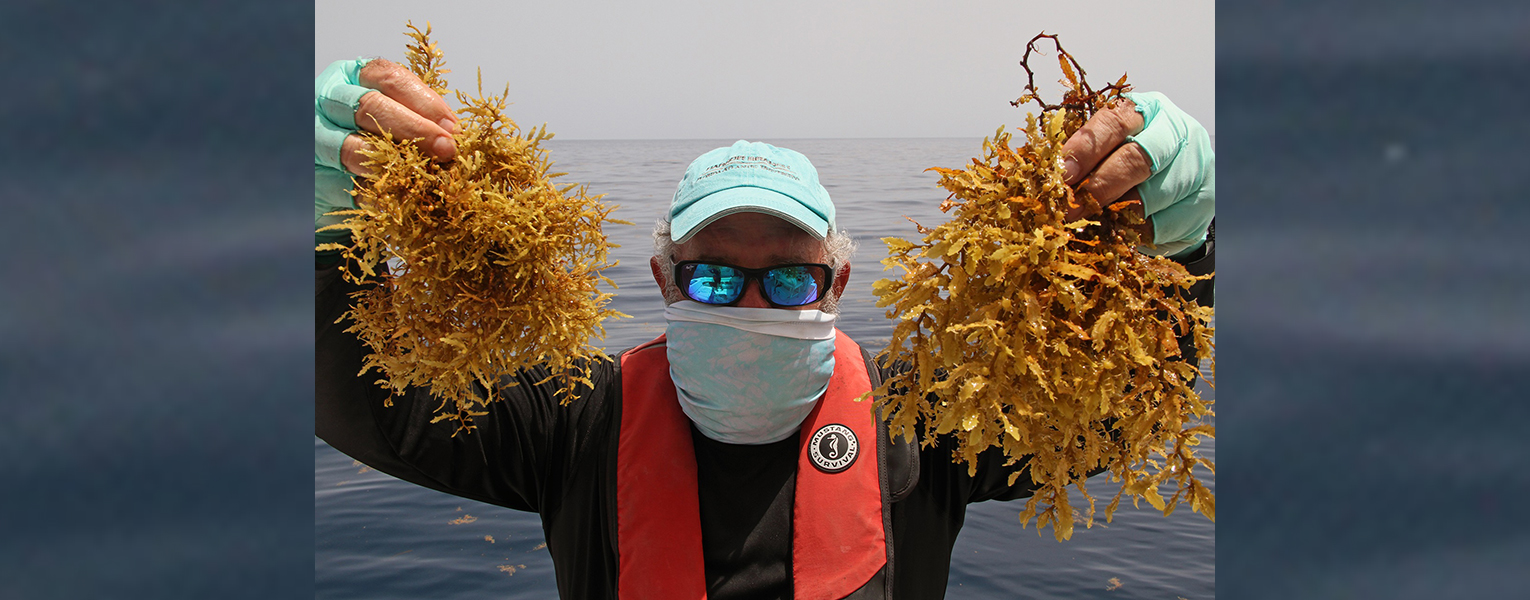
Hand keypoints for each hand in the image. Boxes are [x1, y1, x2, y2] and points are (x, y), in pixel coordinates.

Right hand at [315, 58, 459, 241]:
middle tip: (445, 149)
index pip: (386, 77)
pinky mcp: (313, 176)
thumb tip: (454, 135)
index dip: (423, 101)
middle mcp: (327, 100)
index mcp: (350, 76)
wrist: (335, 182)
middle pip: (369, 106)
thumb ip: (420, 119)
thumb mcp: (394, 118)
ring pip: (351, 147)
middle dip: (414, 129)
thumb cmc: (372, 141)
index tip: (450, 127)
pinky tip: (402, 199)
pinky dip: (378, 193)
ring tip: (424, 175)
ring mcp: (314, 138)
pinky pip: (347, 186)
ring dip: (394, 163)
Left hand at [1060, 92, 1213, 256]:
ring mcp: (1196, 165)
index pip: (1113, 124)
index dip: (1084, 151)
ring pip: (1150, 196)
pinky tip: (1119, 233)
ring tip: (1090, 223)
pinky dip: (1134, 232)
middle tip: (1069, 210)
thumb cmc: (1131, 165)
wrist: (1178, 191)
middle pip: (1136, 158)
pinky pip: (1162, 224)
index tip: (1062, 175)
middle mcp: (1176, 131)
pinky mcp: (1204, 201)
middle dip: (1098, 187)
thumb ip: (1083, 159)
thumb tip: (1047, 178)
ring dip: (1114, 214)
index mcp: (1147, 110)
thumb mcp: (1108, 150)